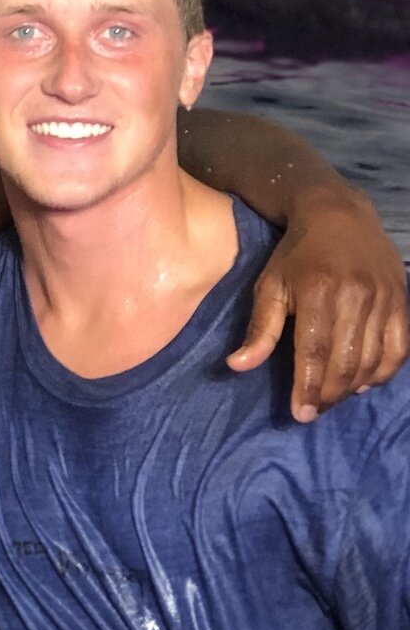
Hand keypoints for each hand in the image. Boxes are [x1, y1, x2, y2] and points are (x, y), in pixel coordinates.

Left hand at [228, 193, 408, 420]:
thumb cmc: (295, 255)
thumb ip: (260, 329)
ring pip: (373, 360)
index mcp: (319, 289)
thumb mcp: (270, 285)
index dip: (308, 386)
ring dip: (352, 388)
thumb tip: (237, 367)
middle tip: (312, 410)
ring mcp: (384, 297)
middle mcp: (356, 294)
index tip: (299, 414)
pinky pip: (399, 349)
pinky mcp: (402, 301)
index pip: (314, 350)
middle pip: (346, 361)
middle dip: (328, 394)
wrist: (339, 215)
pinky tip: (363, 383)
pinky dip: (382, 373)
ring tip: (331, 398)